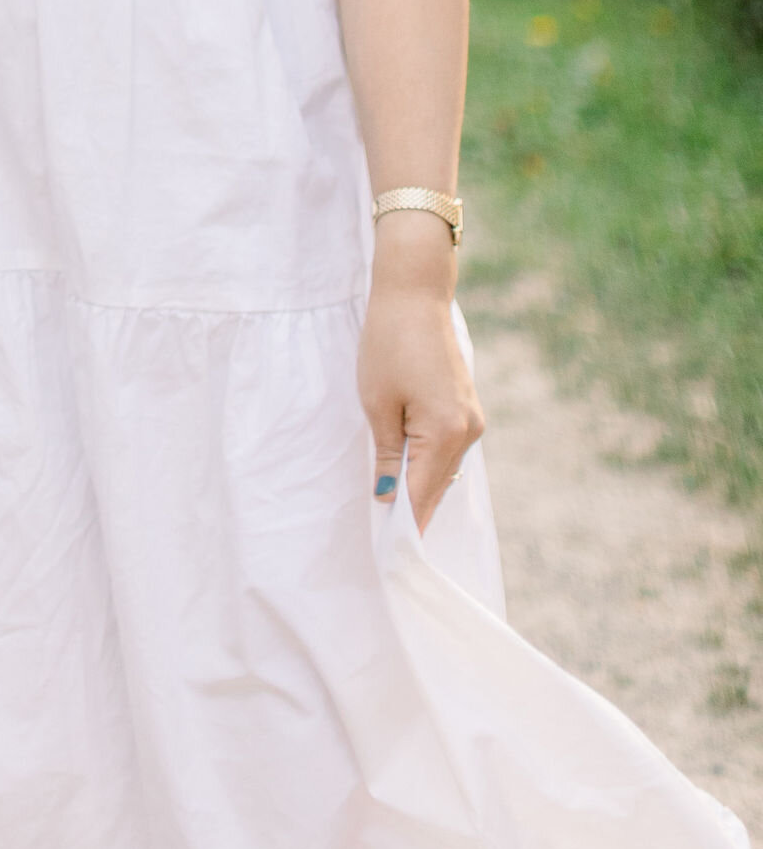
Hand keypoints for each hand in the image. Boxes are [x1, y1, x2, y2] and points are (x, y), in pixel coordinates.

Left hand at [357, 221, 482, 529]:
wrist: (414, 293)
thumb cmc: (388, 343)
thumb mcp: (377, 402)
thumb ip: (387, 453)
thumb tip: (389, 496)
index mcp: (446, 434)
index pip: (422, 496)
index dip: (404, 525)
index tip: (388, 555)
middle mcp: (468, 433)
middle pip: (436, 487)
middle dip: (411, 510)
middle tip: (383, 537)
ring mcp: (472, 421)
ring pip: (442, 470)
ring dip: (418, 485)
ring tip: (389, 507)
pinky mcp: (467, 409)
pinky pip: (446, 449)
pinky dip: (426, 462)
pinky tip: (404, 470)